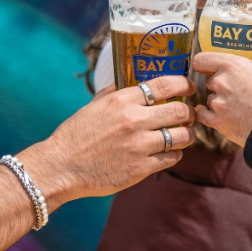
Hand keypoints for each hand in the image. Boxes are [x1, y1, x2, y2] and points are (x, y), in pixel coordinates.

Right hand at [20, 76, 196, 202]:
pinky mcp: (141, 168)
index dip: (184, 84)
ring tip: (183, 135)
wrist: (61, 167)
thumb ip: (114, 94)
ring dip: (186, 135)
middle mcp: (134, 121)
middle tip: (189, 114)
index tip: (190, 86)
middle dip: (189, 112)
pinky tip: (169, 152)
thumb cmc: (74, 136)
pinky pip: (172, 158)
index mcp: (121, 101)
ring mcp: (139, 146)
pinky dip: (175, 154)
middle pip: (180, 110)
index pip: (164, 85)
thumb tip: (128, 82)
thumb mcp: (92, 107)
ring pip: (181, 136)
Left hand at [192, 52, 251, 146]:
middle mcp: (221, 81)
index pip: (201, 59)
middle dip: (220, 87)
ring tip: (238, 109)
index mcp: (232, 65)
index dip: (204, 65)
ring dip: (219, 103)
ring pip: (210, 100)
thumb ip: (245, 73)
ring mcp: (218, 102)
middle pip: (209, 82)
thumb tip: (245, 76)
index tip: (207, 69)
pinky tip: (218, 117)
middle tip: (236, 93)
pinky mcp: (218, 122)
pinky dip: (209, 117)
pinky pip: (204, 116)